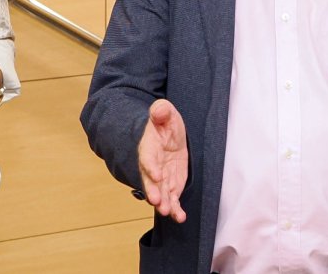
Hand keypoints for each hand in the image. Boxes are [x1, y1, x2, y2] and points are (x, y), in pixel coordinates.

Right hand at [138, 99, 187, 222]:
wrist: (168, 135)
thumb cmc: (165, 123)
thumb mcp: (165, 113)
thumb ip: (161, 111)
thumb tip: (159, 110)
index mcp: (149, 148)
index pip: (147, 158)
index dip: (151, 167)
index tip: (157, 175)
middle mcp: (152, 166)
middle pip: (150, 181)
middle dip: (153, 191)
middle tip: (157, 201)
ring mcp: (161, 178)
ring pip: (160, 193)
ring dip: (164, 204)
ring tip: (168, 212)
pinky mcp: (171, 185)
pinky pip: (172, 199)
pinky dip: (176, 209)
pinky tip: (180, 217)